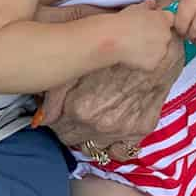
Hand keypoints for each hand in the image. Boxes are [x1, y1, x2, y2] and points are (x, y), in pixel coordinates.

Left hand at [39, 33, 183, 149]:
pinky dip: (113, 145)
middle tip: (70, 111)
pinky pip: (121, 152)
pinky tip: (109, 131)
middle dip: (67, 126)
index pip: (54, 126)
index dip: (53, 115)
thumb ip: (55, 91)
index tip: (56, 107)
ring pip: (93, 148)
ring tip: (89, 119)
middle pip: (71, 139)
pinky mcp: (141, 130)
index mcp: (79, 108)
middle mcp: (99, 125)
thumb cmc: (113, 45)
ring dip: (88, 136)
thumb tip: (41, 117)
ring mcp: (121, 130)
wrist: (154, 44)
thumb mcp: (77, 61)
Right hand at [114, 0, 174, 69]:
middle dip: (157, 36)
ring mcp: (161, 51)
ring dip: (151, 50)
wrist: (113, 39)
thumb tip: (152, 4)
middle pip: (166, 36)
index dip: (160, 21)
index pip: (169, 19)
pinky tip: (132, 55)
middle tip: (140, 36)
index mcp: (163, 19)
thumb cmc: (122, 21)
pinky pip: (152, 63)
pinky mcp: (154, 64)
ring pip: (160, 51)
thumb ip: (147, 6)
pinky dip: (144, 61)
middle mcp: (166, 35)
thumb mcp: (135, 8)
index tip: (151, 24)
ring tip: (134, 46)